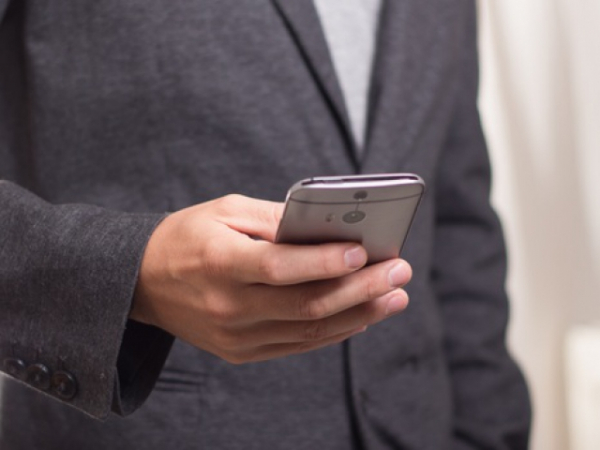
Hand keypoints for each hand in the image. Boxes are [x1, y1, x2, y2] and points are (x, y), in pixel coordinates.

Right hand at [131, 194, 411, 363]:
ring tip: (394, 296)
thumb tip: (327, 227)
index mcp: (219, 262)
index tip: (365, 253)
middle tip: (399, 271)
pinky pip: (297, 346)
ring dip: (359, 314)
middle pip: (305, 304)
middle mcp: (228, 306)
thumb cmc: (188, 236)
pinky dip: (334, 331)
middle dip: (360, 288)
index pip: (279, 267)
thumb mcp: (225, 210)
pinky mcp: (241, 351)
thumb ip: (275, 220)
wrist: (143, 282)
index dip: (324, 262)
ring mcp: (235, 336)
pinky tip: (362, 316)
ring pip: (309, 331)